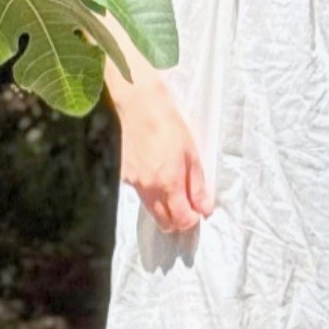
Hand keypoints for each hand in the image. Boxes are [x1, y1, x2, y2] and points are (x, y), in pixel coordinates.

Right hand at [116, 82, 212, 232]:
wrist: (139, 106)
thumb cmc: (168, 125)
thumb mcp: (191, 154)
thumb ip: (197, 186)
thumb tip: (204, 208)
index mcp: (168, 184)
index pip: (181, 220)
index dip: (192, 220)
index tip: (197, 211)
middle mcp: (149, 189)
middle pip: (164, 222)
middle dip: (177, 220)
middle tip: (187, 204)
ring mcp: (133, 184)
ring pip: (151, 210)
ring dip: (163, 208)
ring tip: (172, 187)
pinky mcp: (124, 176)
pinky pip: (140, 194)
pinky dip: (150, 193)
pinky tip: (155, 173)